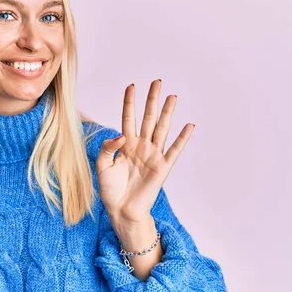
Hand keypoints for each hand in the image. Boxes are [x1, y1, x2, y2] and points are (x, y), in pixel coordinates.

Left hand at [96, 79, 194, 224]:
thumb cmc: (110, 189)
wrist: (121, 210)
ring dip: (167, 112)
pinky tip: (189, 126)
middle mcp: (141, 146)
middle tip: (157, 82)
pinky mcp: (162, 168)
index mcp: (126, 145)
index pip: (128, 118)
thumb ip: (107, 147)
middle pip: (148, 118)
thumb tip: (122, 135)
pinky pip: (174, 150)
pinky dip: (182, 139)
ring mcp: (153, 156)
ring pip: (161, 129)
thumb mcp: (102, 165)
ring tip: (172, 96)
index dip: (129, 102)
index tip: (132, 85)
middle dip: (152, 100)